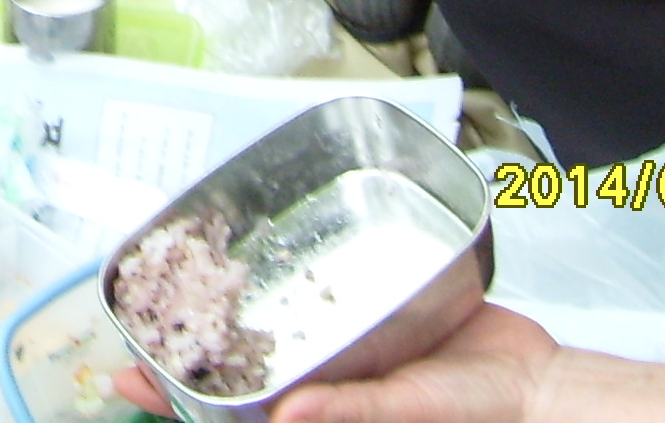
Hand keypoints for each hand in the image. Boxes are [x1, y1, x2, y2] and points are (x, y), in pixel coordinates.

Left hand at [114, 303, 561, 421]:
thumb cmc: (481, 411)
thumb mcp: (410, 409)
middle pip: (236, 366)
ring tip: (182, 279)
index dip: (176, 399)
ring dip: (228, 313)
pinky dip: (288, 283)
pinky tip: (270, 258)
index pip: (232, 409)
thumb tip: (288, 414)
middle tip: (132, 322)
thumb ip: (353, 410)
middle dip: (185, 348)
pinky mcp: (371, 318)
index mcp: (321, 408)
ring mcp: (343, 349)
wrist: (540, 383)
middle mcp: (323, 379)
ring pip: (271, 331)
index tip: (123, 379)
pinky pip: (318, 300)